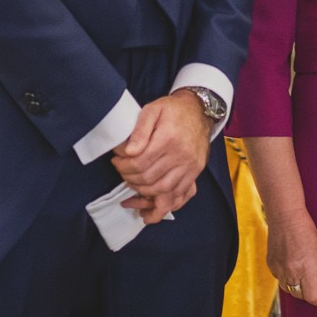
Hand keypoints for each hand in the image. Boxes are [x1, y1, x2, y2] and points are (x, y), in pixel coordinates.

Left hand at [111, 92, 210, 223]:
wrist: (199, 110)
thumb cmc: (173, 110)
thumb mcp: (153, 110)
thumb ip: (140, 130)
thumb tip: (129, 152)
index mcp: (168, 139)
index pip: (140, 163)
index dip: (123, 166)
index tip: (116, 161)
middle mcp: (182, 155)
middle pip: (150, 179)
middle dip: (130, 179)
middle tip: (122, 173)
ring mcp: (191, 167)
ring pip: (164, 191)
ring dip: (144, 194)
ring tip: (132, 188)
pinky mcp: (195, 173)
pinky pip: (180, 195)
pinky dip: (165, 204)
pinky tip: (152, 207)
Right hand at [266, 206, 316, 306]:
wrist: (285, 216)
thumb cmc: (307, 232)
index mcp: (307, 268)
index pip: (311, 296)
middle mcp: (291, 271)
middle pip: (299, 295)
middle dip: (307, 293)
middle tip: (313, 285)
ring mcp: (279, 268)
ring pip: (287, 289)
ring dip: (296, 286)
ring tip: (301, 274)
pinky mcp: (270, 264)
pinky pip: (279, 278)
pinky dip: (285, 276)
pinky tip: (290, 265)